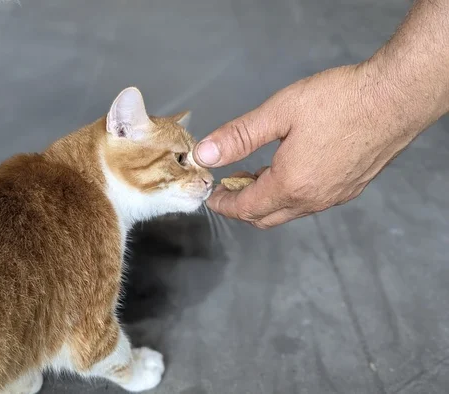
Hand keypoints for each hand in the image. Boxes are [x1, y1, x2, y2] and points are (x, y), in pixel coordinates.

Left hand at [193, 63, 427, 228]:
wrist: (397, 96)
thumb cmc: (341, 100)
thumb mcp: (279, 113)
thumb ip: (238, 136)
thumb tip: (204, 153)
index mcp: (291, 184)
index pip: (246, 209)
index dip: (223, 204)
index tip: (211, 195)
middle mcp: (313, 199)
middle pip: (266, 218)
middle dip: (241, 207)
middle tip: (227, 186)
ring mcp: (335, 196)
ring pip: (289, 211)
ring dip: (265, 200)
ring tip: (252, 174)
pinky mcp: (351, 187)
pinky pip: (310, 203)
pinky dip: (289, 195)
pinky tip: (286, 170)